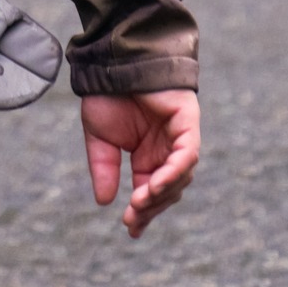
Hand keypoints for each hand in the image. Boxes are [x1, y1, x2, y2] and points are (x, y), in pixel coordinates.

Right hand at [80, 88, 199, 237]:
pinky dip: (174, 171)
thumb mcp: (99, 137)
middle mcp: (166, 148)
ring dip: (160, 194)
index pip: (151, 192)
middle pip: (168, 190)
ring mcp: (179, 136)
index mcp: (147, 155)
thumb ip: (104, 168)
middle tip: (132, 220)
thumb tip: (104, 202)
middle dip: (151, 208)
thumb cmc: (107, 92)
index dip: (144, 213)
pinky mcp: (187, 121)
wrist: (114, 57)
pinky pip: (188, 154)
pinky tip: (155, 184)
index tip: (131, 229)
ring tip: (139, 202)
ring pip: (181, 177)